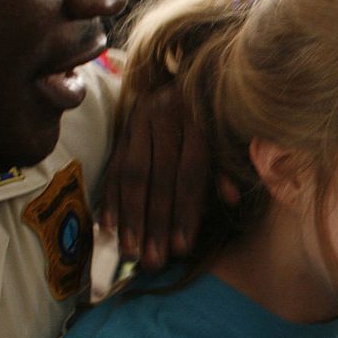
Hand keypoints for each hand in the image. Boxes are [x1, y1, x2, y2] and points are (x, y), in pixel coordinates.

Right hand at [97, 81, 209, 270]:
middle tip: (151, 261)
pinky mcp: (122, 128)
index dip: (185, 212)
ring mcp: (141, 121)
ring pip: (132, 174)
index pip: (191, 174)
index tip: (180, 248)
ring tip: (129, 252)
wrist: (188, 76)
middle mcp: (167, 118)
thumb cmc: (214, 119)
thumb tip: (231, 199)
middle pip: (159, 178)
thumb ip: (225, 169)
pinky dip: (109, 197)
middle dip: (155, 223)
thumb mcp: (226, 138)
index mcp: (198, 121)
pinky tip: (106, 226)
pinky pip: (113, 166)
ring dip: (129, 217)